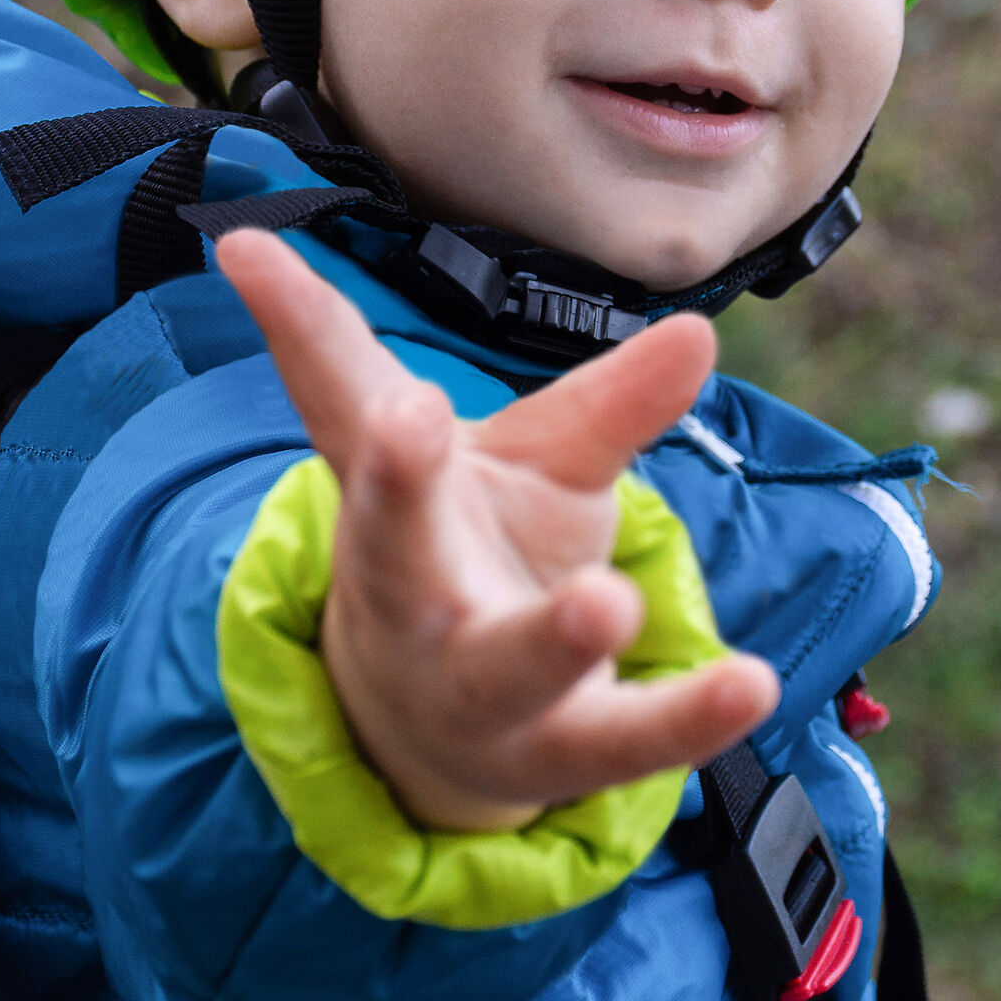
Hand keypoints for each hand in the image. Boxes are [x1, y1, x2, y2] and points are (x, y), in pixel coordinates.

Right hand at [216, 231, 777, 830]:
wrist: (440, 726)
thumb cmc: (480, 554)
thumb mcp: (533, 461)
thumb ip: (610, 402)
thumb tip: (701, 327)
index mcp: (388, 500)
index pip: (338, 402)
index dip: (299, 324)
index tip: (252, 249)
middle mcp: (411, 593)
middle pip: (390, 543)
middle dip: (396, 480)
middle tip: (408, 412)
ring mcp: (474, 685)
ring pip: (503, 667)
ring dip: (553, 637)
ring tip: (608, 601)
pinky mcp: (551, 750)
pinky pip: (618, 739)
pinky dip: (684, 717)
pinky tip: (748, 684)